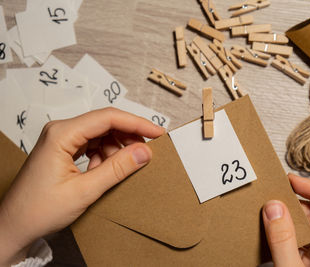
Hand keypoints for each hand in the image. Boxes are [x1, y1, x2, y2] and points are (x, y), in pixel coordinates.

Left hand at [0, 108, 164, 265]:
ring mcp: (62, 140)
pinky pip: (92, 146)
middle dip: (128, 137)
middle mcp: (61, 131)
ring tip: (122, 169)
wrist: (14, 227)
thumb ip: (117, 169)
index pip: (108, 117)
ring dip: (116, 150)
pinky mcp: (64, 150)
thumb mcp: (84, 191)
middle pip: (105, 124)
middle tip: (146, 152)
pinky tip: (105, 172)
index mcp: (62, 134)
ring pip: (101, 135)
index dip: (136, 123)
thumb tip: (144, 152)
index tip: (157, 133)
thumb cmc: (38, 210)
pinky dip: (105, 157)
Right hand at [262, 174, 309, 266]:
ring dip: (286, 222)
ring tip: (266, 215)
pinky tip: (270, 232)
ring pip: (306, 228)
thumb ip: (283, 241)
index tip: (292, 180)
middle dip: (292, 207)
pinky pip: (299, 241)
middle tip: (271, 198)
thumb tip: (274, 209)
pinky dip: (284, 236)